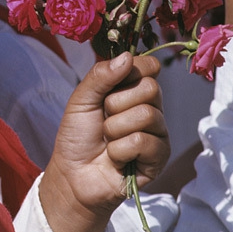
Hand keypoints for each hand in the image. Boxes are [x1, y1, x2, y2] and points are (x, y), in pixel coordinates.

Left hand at [39, 52, 168, 231]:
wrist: (73, 174)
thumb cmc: (77, 135)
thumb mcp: (81, 99)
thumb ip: (100, 76)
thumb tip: (127, 57)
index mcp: (132, 89)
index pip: (149, 66)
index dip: (132, 71)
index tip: (112, 84)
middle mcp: (150, 107)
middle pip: (150, 87)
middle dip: (116, 103)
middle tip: (103, 117)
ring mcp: (157, 132)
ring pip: (148, 115)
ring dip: (115, 129)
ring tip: (107, 139)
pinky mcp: (159, 157)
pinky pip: (145, 142)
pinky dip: (120, 149)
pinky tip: (115, 157)